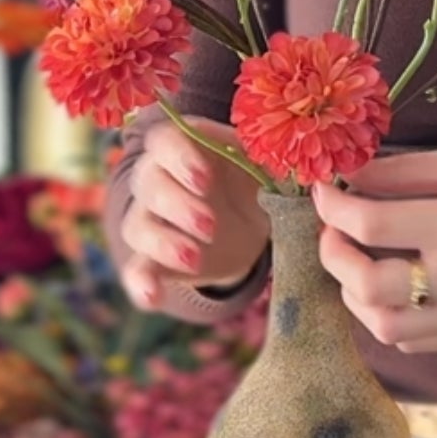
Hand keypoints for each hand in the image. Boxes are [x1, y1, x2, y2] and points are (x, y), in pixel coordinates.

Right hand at [120, 116, 268, 311]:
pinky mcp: (155, 257)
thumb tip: (301, 168)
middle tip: (211, 225)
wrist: (255, 218)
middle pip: (148, 182)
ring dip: (163, 243)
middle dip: (177, 205)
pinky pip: (135, 268)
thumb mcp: (271, 163)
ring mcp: (153, 218)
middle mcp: (159, 176)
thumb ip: (278, 159)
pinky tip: (153, 297)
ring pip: (137, 225)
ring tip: (195, 258)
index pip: (163, 139)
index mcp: (187, 145)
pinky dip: (140, 282)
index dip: (179, 158)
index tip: (206, 180)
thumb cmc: (259, 176)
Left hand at [311, 143, 436, 353]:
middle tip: (334, 229)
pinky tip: (389, 290)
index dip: (333, 206)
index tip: (324, 190)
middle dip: (333, 254)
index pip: (371, 224)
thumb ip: (406, 170)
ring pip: (384, 325)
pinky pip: (414, 342)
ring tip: (356, 262)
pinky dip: (387, 318)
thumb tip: (350, 175)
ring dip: (355, 293)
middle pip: (368, 284)